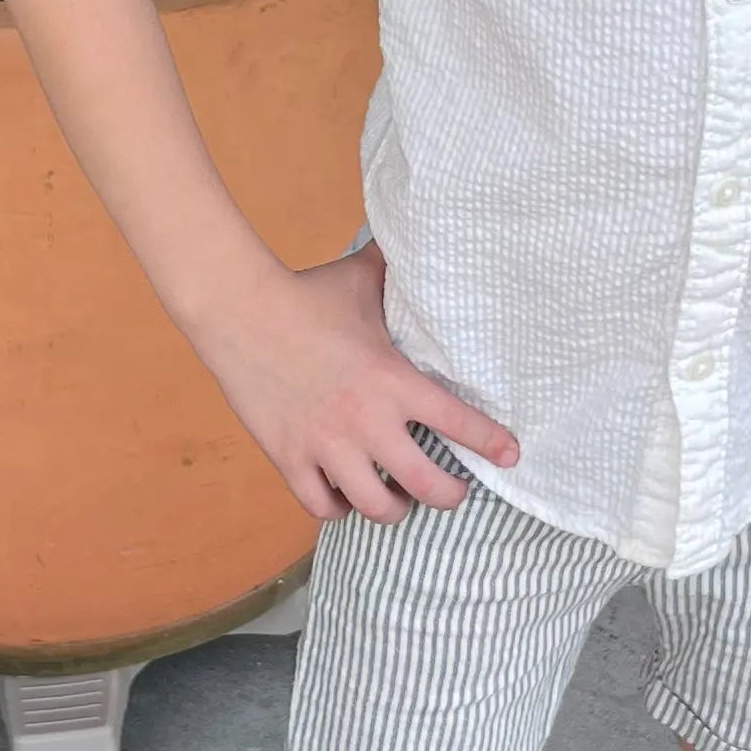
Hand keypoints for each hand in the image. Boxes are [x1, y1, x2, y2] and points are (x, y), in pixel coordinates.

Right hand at [200, 246, 519, 522]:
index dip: (492, 443)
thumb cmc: (306, 294)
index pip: (460, 422)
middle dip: (449, 496)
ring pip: (376, 507)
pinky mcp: (289, 457)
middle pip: (427, 486)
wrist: (239, 310)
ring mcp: (326, 444)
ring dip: (394, 508)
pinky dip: (338, 508)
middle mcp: (367, 421)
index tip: (511, 454)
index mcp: (394, 381)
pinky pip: (322, 507)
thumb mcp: (362, 280)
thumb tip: (420, 242)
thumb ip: (397, 272)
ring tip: (398, 498)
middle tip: (453, 491)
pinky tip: (343, 495)